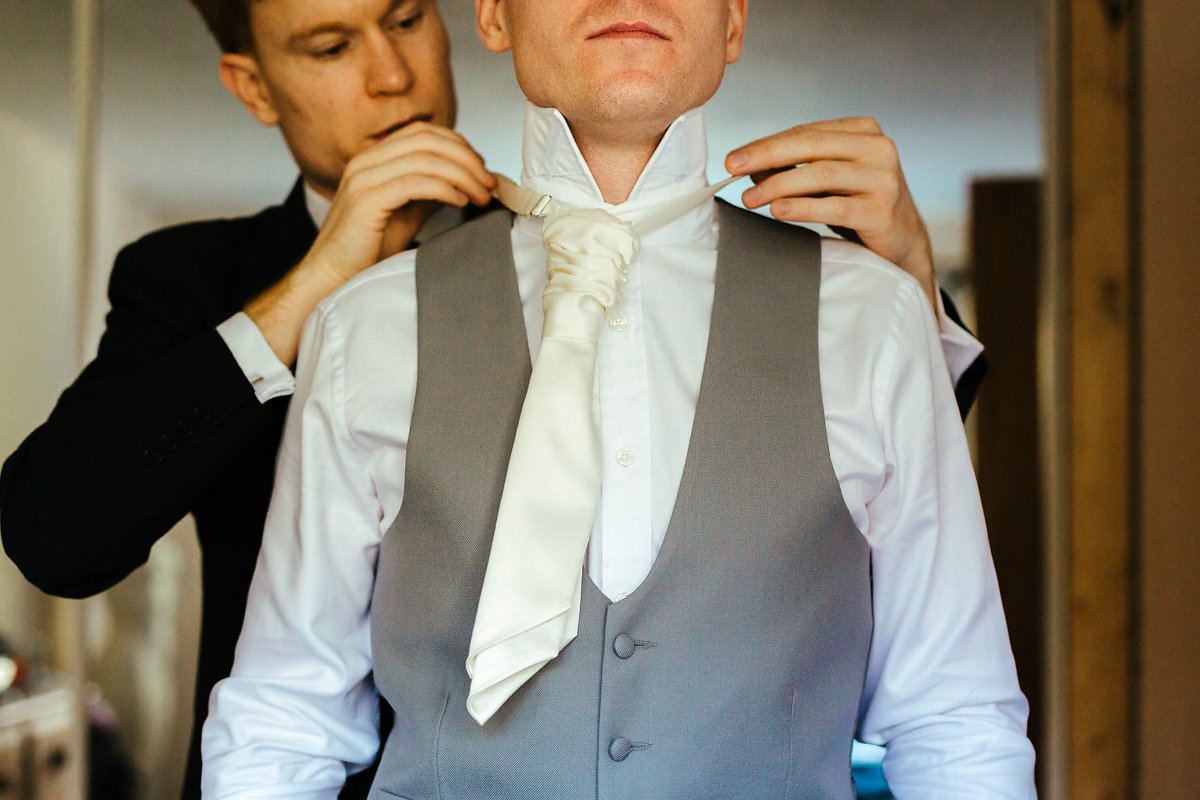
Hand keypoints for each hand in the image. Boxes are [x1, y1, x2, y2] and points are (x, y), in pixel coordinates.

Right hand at [247, 123, 495, 364]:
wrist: (331, 276)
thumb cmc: (366, 250)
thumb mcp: (405, 213)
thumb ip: (428, 192)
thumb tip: (464, 182)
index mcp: (374, 158)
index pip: (424, 133)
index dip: (460, 146)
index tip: (483, 170)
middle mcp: (366, 161)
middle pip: (428, 140)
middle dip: (467, 159)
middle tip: (490, 183)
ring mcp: (364, 177)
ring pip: (425, 158)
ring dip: (462, 175)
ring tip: (481, 196)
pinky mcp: (367, 199)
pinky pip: (415, 182)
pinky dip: (444, 188)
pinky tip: (461, 202)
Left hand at [726, 117, 937, 311]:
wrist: (901, 242)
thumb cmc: (859, 206)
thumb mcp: (829, 181)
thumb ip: (797, 168)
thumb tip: (750, 169)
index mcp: (863, 132)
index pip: (806, 133)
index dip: (766, 144)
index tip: (733, 159)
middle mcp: (877, 148)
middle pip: (812, 146)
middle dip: (767, 156)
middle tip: (732, 169)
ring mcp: (883, 178)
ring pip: (821, 173)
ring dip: (779, 185)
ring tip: (750, 198)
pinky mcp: (882, 210)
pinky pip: (834, 206)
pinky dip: (802, 208)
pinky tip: (777, 211)